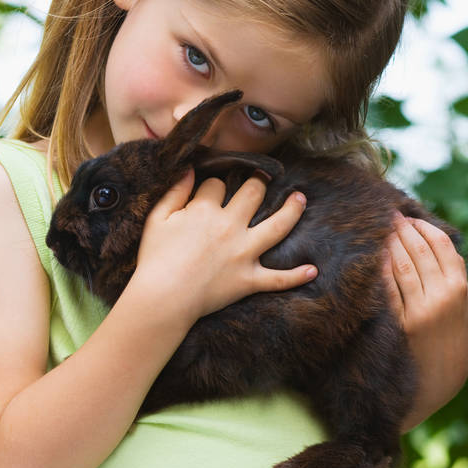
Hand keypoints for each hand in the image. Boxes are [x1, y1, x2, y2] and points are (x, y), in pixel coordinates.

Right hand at [133, 169, 316, 325]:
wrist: (163, 298)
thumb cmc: (155, 259)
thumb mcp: (156, 219)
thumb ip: (174, 191)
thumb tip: (189, 169)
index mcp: (205, 210)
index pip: (217, 184)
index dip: (213, 185)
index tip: (211, 191)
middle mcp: (230, 226)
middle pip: (253, 193)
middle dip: (258, 182)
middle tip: (263, 179)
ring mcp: (243, 253)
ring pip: (277, 226)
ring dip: (292, 210)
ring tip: (300, 198)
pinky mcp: (249, 280)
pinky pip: (278, 279)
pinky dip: (296, 276)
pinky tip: (312, 270)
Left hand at [383, 213, 467, 431]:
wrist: (437, 381)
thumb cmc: (448, 341)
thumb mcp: (461, 310)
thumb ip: (454, 281)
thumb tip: (438, 247)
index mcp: (460, 289)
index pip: (441, 246)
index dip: (424, 227)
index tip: (410, 218)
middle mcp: (441, 296)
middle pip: (419, 250)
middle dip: (402, 229)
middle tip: (388, 216)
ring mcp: (419, 309)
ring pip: (402, 265)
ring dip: (389, 243)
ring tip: (380, 230)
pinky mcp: (400, 322)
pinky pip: (387, 287)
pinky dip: (380, 268)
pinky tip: (373, 257)